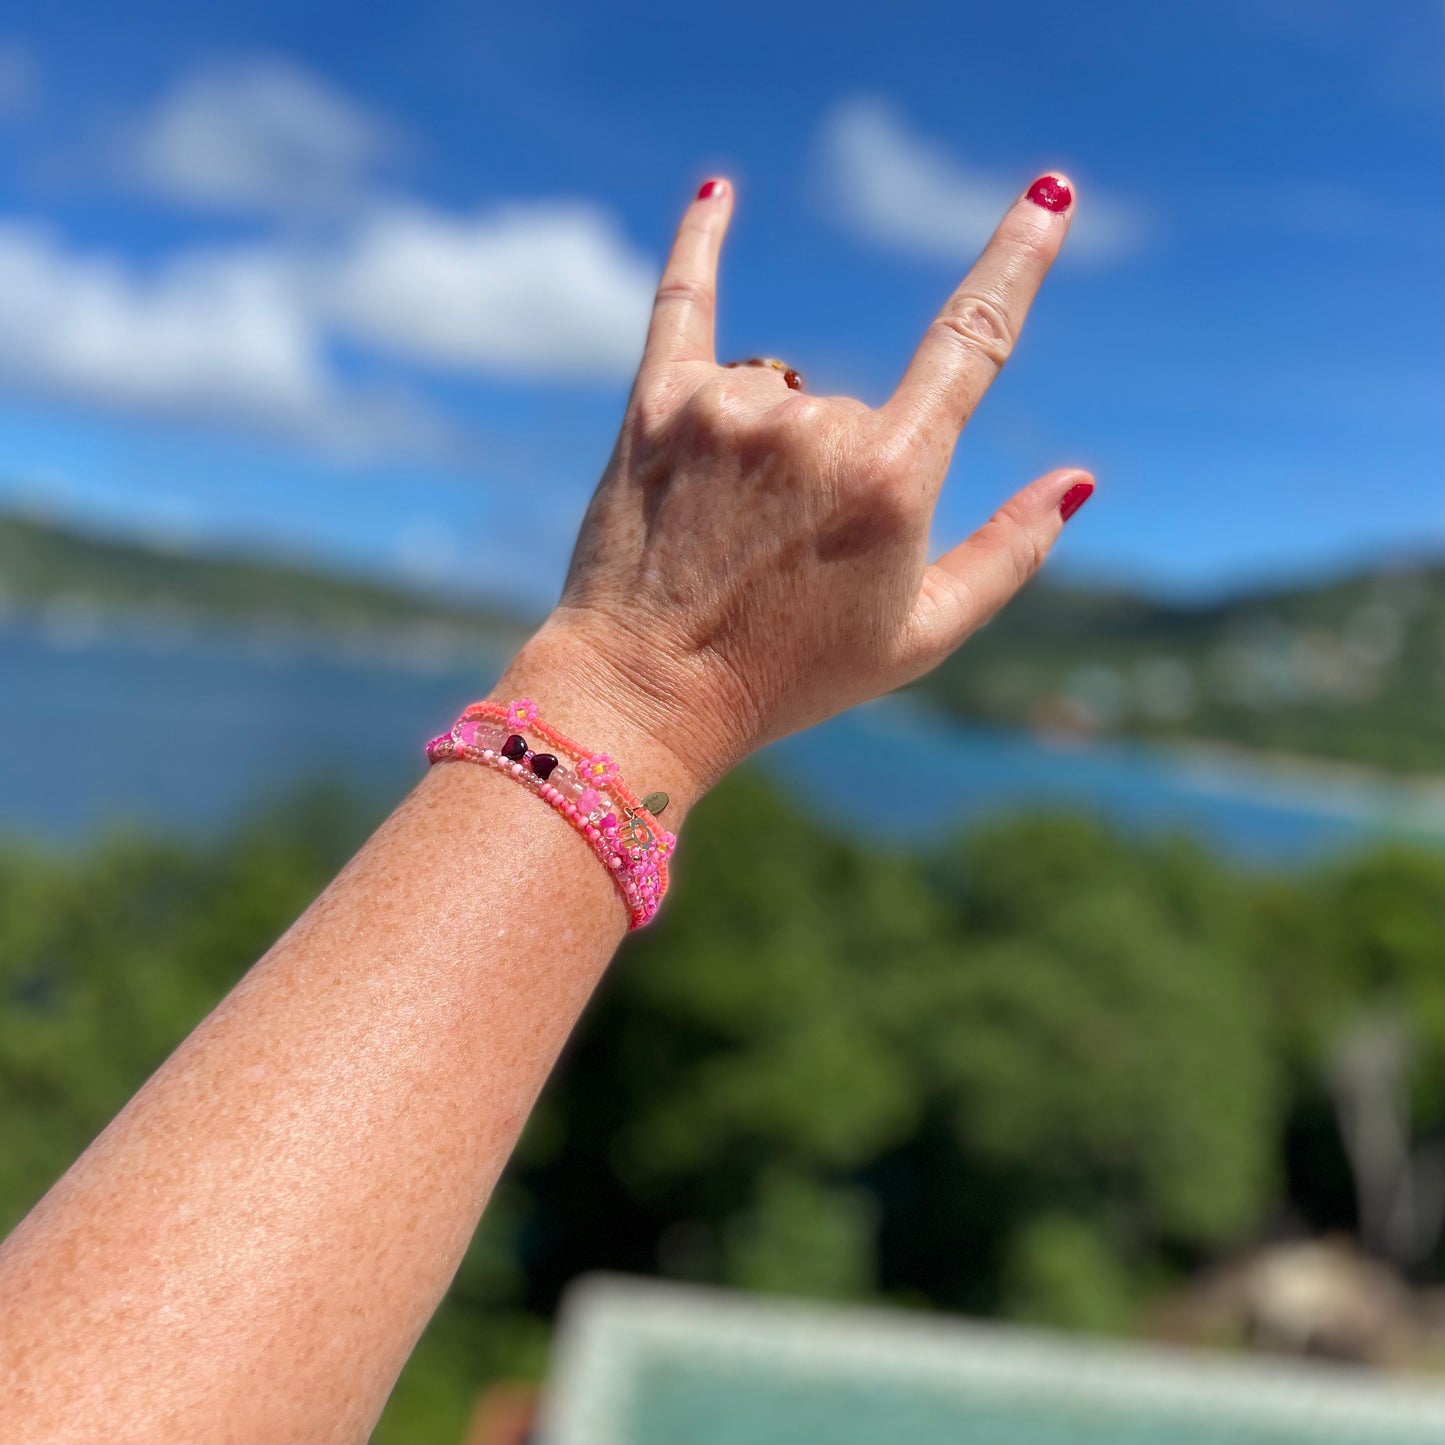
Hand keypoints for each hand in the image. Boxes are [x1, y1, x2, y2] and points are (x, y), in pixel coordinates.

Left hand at [504, 174, 1091, 804]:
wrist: (647, 696)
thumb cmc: (790, 677)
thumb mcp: (922, 637)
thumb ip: (1009, 555)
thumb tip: (1077, 479)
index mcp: (890, 477)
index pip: (973, 340)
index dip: (1017, 262)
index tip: (1047, 196)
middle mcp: (811, 425)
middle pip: (855, 405)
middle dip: (837, 471)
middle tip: (784, 556)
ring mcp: (728, 407)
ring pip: (780, 389)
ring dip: (770, 442)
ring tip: (727, 529)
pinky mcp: (655, 404)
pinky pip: (684, 302)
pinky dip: (702, 246)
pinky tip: (718, 192)